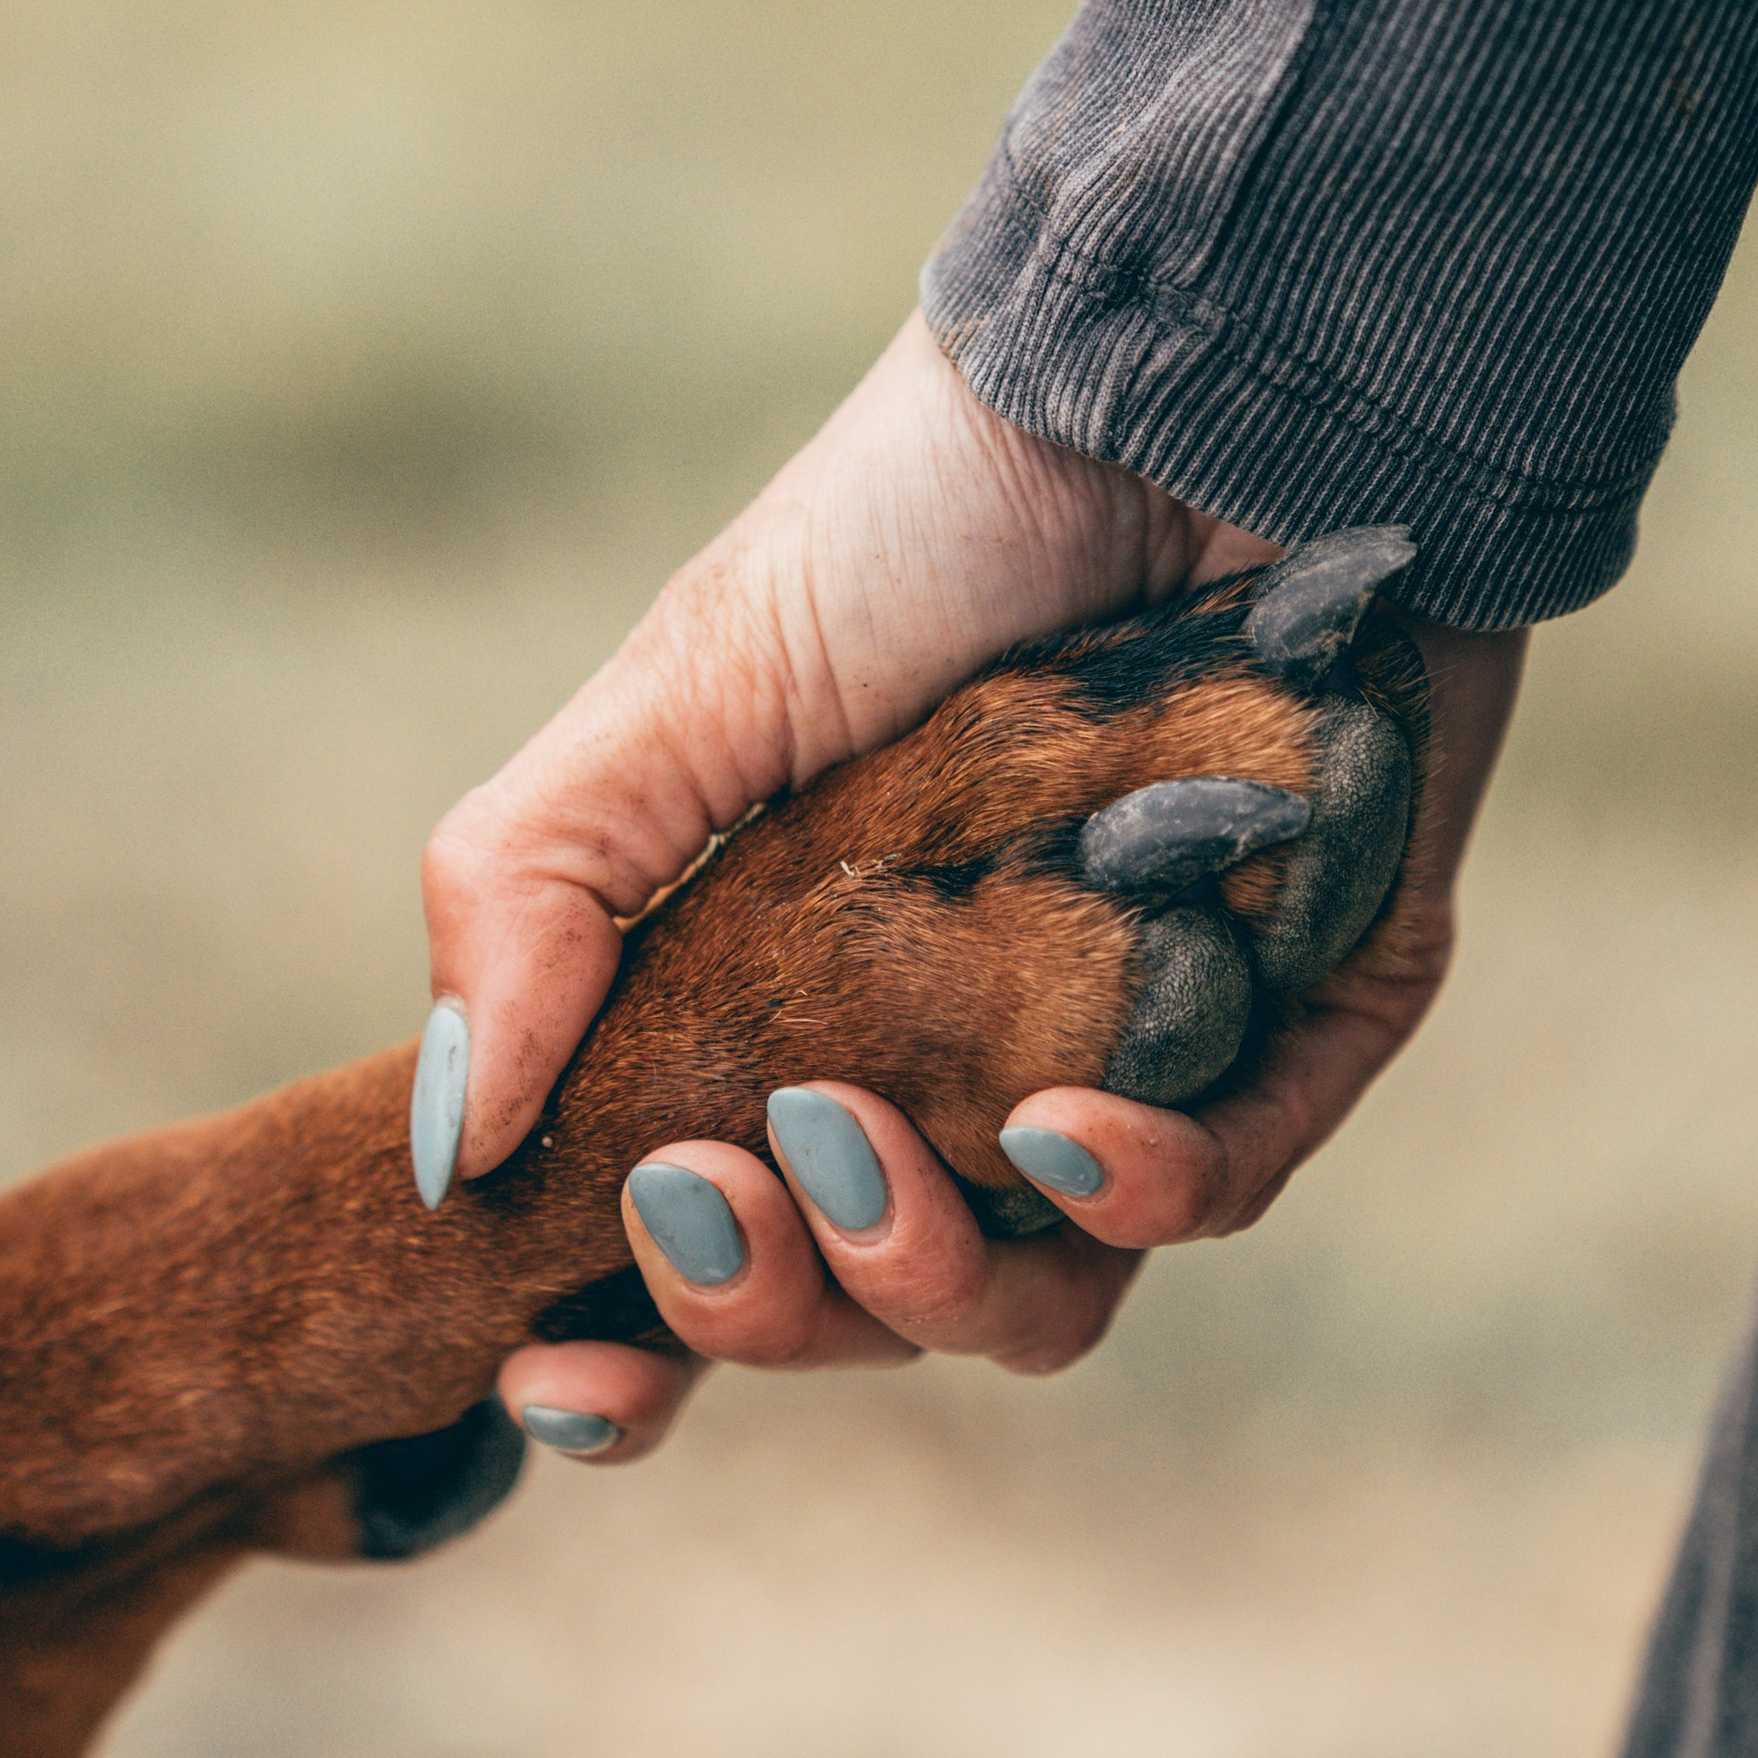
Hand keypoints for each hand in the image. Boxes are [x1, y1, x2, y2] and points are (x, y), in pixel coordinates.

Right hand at [416, 312, 1523, 1458]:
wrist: (1188, 379)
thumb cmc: (925, 511)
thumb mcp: (686, 685)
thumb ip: (535, 892)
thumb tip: (450, 1148)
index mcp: (801, 1002)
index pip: (712, 1241)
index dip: (633, 1348)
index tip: (557, 1378)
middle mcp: (968, 1057)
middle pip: (863, 1303)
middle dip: (768, 1305)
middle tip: (709, 1192)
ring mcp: (1143, 1048)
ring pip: (1040, 1297)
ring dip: (929, 1275)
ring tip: (861, 1152)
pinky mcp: (1308, 1009)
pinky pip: (1229, 1182)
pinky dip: (1140, 1188)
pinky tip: (1065, 1133)